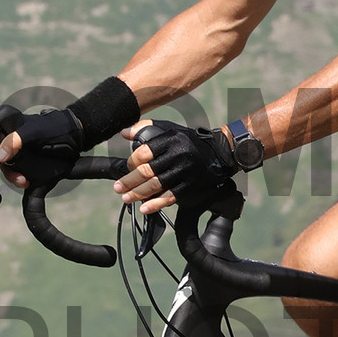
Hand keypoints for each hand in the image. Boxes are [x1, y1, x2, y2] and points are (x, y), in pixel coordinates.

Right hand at [0, 103, 78, 191]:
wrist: (73, 136)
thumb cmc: (52, 128)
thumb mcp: (33, 132)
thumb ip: (15, 141)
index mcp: (6, 128)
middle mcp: (8, 140)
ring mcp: (16, 152)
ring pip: (4, 167)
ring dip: (9, 176)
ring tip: (22, 182)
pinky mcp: (24, 162)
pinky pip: (15, 172)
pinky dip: (17, 178)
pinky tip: (25, 182)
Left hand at [118, 118, 235, 214]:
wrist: (219, 154)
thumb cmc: (189, 142)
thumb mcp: (170, 129)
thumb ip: (146, 128)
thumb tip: (124, 133)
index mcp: (171, 140)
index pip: (144, 153)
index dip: (131, 162)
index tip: (127, 168)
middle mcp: (178, 155)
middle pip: (147, 171)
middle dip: (129, 181)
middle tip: (118, 187)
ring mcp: (185, 172)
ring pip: (156, 185)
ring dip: (138, 193)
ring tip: (126, 198)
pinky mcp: (190, 186)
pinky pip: (170, 197)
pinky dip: (156, 204)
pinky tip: (145, 208)